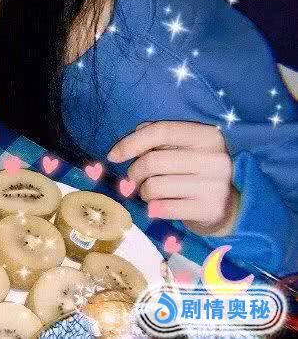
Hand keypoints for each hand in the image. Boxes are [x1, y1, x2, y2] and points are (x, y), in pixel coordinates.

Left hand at [107, 120, 240, 236]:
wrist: (227, 206)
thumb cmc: (193, 171)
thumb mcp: (181, 147)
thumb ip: (155, 138)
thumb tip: (123, 148)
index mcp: (206, 136)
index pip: (160, 131)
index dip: (131, 142)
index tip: (113, 156)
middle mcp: (214, 158)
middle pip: (153, 161)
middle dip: (135, 172)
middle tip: (135, 180)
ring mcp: (215, 185)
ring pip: (154, 186)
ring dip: (143, 192)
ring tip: (150, 193)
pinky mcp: (210, 210)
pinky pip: (163, 208)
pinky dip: (153, 208)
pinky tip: (157, 207)